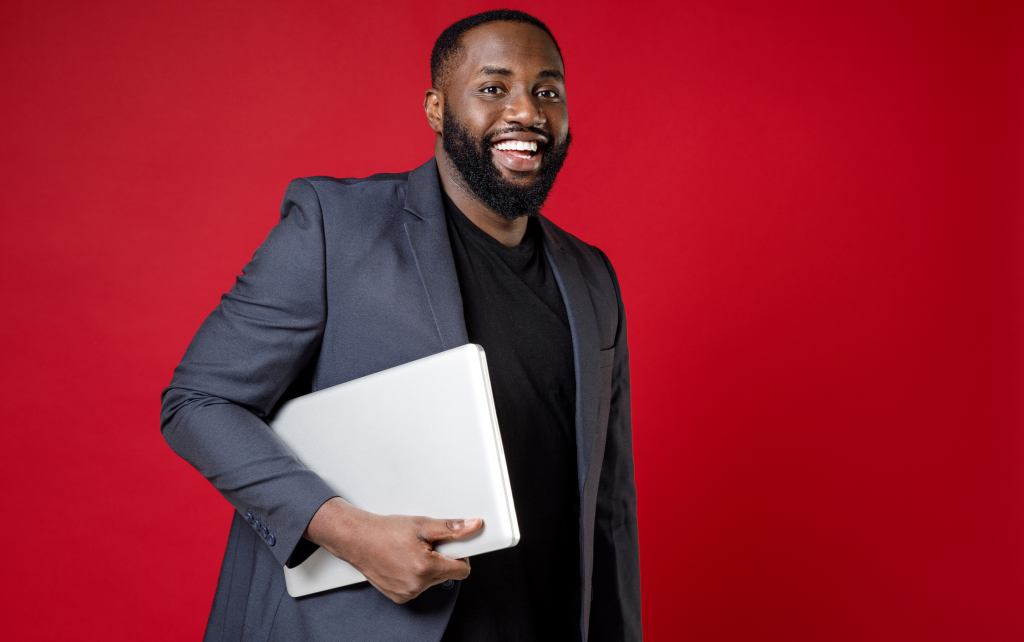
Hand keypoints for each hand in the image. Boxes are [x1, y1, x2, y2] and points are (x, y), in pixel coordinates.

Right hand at [304, 497, 482, 602]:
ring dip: (428, 568)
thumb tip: (473, 525)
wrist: (358, 539)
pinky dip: (415, 576)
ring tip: (412, 552)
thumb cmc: (385, 531)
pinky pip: (418, 587)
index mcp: (426, 567)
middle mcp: (417, 584)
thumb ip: (451, 528)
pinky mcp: (399, 597)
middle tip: (427, 545)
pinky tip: (404, 562)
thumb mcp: (422, 525)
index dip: (460, 555)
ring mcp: (407, 593)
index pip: (462, 570)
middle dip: (442, 559)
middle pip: (447, 575)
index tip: (454, 547)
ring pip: (432, 581)